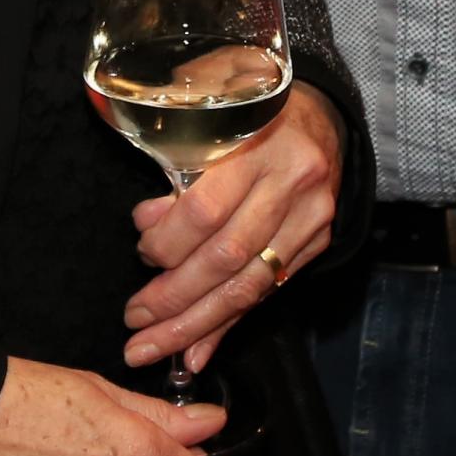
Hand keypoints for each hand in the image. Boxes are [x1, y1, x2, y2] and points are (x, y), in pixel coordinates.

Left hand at [125, 86, 341, 372]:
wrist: (321, 112)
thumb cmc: (250, 105)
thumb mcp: (209, 110)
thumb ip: (178, 162)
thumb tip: (148, 223)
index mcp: (260, 143)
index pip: (206, 210)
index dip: (167, 241)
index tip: (142, 253)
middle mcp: (292, 184)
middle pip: (226, 258)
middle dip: (174, 298)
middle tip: (134, 321)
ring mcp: (311, 219)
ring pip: (248, 287)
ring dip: (196, 324)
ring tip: (153, 348)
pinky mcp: (317, 243)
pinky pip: (267, 294)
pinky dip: (228, 325)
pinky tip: (196, 350)